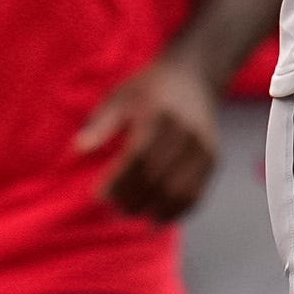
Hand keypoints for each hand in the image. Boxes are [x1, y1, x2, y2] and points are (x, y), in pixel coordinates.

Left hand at [77, 56, 221, 221]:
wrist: (195, 76)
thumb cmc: (150, 89)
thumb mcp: (121, 96)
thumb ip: (102, 122)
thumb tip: (79, 148)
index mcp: (161, 115)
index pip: (140, 159)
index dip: (119, 182)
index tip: (100, 195)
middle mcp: (187, 132)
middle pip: (158, 179)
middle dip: (133, 200)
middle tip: (114, 209)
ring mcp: (203, 147)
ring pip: (179, 192)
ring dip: (154, 210)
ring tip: (134, 214)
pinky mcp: (214, 158)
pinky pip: (195, 194)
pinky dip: (176, 211)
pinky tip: (157, 217)